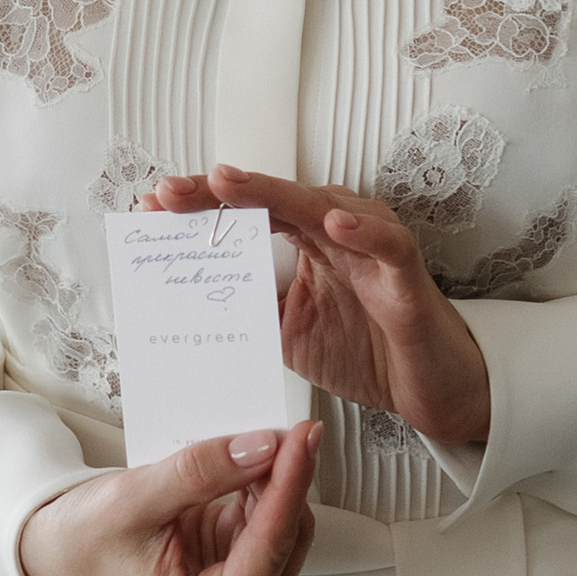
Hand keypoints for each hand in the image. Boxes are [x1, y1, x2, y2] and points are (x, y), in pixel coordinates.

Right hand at [19, 420, 321, 575]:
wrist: (64, 553)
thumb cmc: (86, 545)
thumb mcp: (135, 500)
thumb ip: (200, 474)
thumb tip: (260, 447)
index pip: (269, 546)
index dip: (289, 485)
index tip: (301, 437)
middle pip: (288, 539)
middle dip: (283, 481)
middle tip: (278, 427)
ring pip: (288, 528)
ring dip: (274, 482)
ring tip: (249, 444)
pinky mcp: (246, 572)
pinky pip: (273, 521)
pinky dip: (263, 487)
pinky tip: (244, 464)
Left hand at [150, 167, 493, 447]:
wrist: (425, 391)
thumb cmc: (365, 351)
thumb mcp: (287, 331)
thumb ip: (248, 305)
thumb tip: (188, 297)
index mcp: (306, 240)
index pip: (247, 212)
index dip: (201, 208)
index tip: (151, 209)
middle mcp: (338, 232)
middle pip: (274, 198)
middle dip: (219, 191)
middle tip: (169, 191)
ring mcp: (372, 248)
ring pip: (322, 207)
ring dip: (274, 193)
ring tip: (229, 184)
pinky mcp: (405, 275)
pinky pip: (386, 243)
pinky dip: (362, 230)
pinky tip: (333, 223)